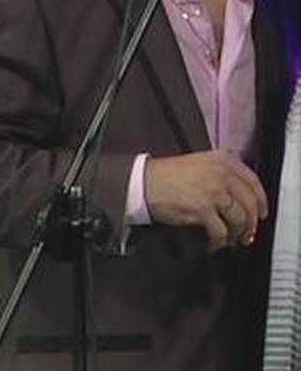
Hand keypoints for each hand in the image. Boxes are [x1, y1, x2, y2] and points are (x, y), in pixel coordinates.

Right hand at [143, 150, 267, 250]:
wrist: (142, 182)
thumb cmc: (164, 176)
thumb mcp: (198, 165)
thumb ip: (221, 175)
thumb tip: (239, 200)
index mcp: (221, 160)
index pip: (253, 182)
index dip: (260, 200)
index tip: (261, 212)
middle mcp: (220, 173)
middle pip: (250, 203)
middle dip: (251, 222)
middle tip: (247, 233)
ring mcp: (212, 191)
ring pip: (239, 219)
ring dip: (236, 233)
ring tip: (229, 239)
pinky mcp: (202, 209)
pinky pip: (220, 231)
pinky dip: (218, 241)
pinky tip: (212, 243)